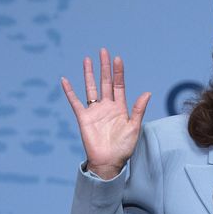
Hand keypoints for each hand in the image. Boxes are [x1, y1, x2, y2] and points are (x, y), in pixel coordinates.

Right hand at [61, 48, 150, 179]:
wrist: (109, 162)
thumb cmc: (123, 147)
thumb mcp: (134, 127)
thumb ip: (138, 109)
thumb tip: (147, 93)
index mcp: (120, 108)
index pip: (118, 85)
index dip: (118, 72)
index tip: (117, 58)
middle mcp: (107, 107)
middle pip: (105, 82)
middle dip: (104, 67)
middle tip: (103, 51)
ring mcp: (95, 111)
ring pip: (91, 88)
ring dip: (89, 74)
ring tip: (87, 60)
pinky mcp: (83, 118)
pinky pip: (75, 102)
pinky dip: (69, 92)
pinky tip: (65, 80)